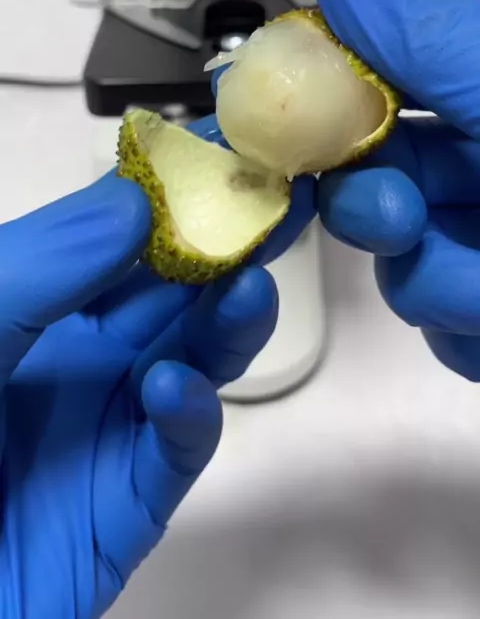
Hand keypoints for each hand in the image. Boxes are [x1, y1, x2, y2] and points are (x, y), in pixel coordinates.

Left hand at [0, 119, 314, 618]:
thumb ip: (44, 263)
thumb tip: (137, 195)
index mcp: (42, 302)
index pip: (124, 229)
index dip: (177, 182)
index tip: (234, 134)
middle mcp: (83, 354)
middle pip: (176, 285)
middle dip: (230, 235)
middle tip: (287, 192)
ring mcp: (110, 424)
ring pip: (196, 356)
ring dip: (229, 316)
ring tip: (250, 280)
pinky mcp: (130, 502)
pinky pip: (175, 449)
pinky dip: (189, 412)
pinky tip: (174, 386)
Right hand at [313, 0, 479, 381]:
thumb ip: (425, 32)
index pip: (378, 89)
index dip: (324, 104)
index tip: (287, 122)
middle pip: (380, 186)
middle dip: (380, 207)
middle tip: (402, 214)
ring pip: (409, 274)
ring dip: (448, 285)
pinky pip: (451, 338)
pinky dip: (476, 337)